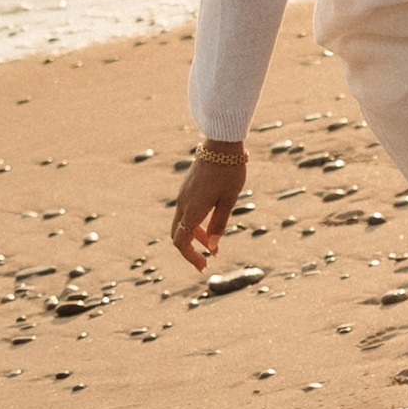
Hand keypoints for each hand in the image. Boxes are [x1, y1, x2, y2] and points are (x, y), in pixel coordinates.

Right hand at [170, 138, 248, 268]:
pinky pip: (185, 212)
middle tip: (206, 260)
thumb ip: (219, 223)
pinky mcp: (187, 188)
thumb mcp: (229, 199)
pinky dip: (194, 223)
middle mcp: (183, 203)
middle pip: (177, 235)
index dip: (190, 257)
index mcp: (192, 209)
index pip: (181, 242)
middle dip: (190, 250)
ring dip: (194, 236)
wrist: (221, 143)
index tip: (205, 265)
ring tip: (212, 244)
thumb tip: (212, 246)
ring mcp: (183, 194)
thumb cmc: (229, 171)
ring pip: (181, 223)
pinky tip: (209, 223)